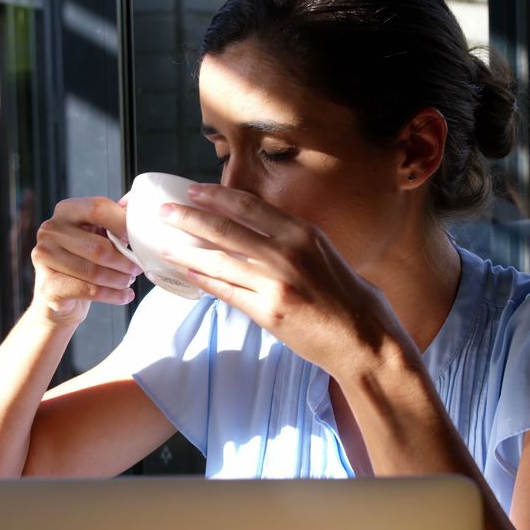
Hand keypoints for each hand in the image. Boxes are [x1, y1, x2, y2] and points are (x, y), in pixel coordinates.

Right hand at [29, 197, 141, 325]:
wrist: (57, 298)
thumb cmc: (84, 261)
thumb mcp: (99, 234)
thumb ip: (116, 218)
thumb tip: (136, 202)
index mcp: (65, 210)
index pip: (98, 208)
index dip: (124, 224)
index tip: (139, 240)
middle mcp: (50, 230)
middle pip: (100, 247)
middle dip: (125, 261)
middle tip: (137, 268)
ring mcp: (44, 257)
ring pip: (95, 272)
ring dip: (120, 280)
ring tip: (129, 281)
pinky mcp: (48, 285)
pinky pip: (89, 290)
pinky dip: (113, 295)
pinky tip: (125, 295)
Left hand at [160, 184, 406, 373]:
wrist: (365, 338)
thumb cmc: (348, 296)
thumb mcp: (324, 254)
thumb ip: (291, 240)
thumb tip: (254, 231)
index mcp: (303, 232)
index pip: (248, 206)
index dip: (216, 196)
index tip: (192, 190)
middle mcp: (288, 253)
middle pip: (225, 229)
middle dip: (189, 218)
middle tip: (164, 212)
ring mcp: (277, 284)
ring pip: (220, 261)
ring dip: (187, 252)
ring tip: (166, 245)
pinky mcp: (269, 313)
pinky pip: (227, 292)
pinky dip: (205, 281)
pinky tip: (188, 274)